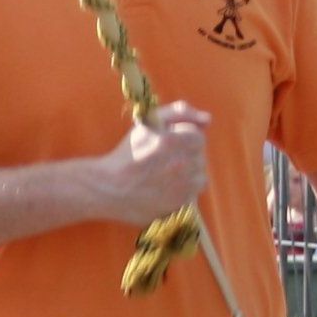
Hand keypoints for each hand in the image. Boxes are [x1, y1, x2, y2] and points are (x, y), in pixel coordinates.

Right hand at [100, 104, 210, 226]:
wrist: (108, 187)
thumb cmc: (127, 154)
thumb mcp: (147, 123)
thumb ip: (179, 112)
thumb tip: (208, 119)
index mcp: (172, 141)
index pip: (197, 136)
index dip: (184, 139)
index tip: (168, 145)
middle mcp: (180, 164)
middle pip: (200, 155)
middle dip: (186, 155)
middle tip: (163, 160)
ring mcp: (181, 186)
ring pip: (200, 175)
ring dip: (188, 173)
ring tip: (165, 175)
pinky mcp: (179, 204)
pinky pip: (193, 193)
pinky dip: (184, 189)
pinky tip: (166, 188)